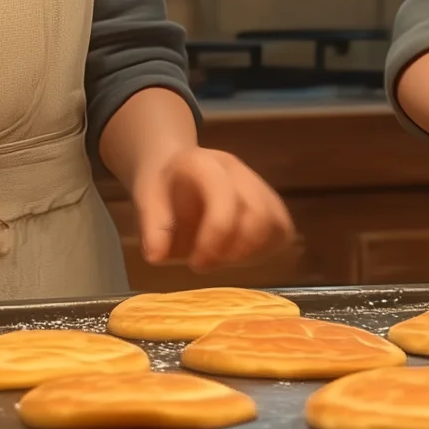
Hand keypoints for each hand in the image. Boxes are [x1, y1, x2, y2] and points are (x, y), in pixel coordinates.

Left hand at [131, 146, 293, 270]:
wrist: (179, 172)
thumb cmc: (164, 189)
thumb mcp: (146, 201)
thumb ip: (152, 227)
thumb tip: (157, 256)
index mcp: (203, 163)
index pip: (224, 196)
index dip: (215, 235)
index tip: (196, 263)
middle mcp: (236, 169)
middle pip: (257, 212)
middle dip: (236, 250)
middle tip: (207, 265)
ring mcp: (258, 184)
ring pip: (274, 222)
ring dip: (251, 252)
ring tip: (222, 260)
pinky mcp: (272, 202)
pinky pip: (282, 229)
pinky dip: (264, 250)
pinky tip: (238, 256)